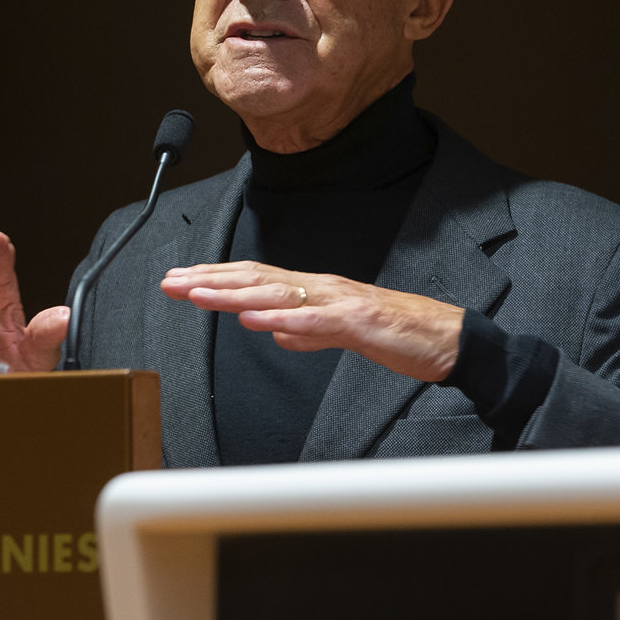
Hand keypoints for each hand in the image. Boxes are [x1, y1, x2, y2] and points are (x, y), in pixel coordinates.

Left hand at [160, 261, 463, 382]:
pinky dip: (279, 318)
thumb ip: (308, 332)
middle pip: (255, 279)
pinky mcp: (359, 322)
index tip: (180, 281)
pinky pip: (313, 320)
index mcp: (315, 292)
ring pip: (276, 293)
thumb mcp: (342, 336)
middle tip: (170, 281)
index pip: (255, 280)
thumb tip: (274, 332)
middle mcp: (321, 288)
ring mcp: (339, 302)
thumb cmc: (400, 336)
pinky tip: (251, 319)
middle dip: (209, 279)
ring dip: (232, 293)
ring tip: (197, 294)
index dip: (216, 279)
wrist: (449, 340)